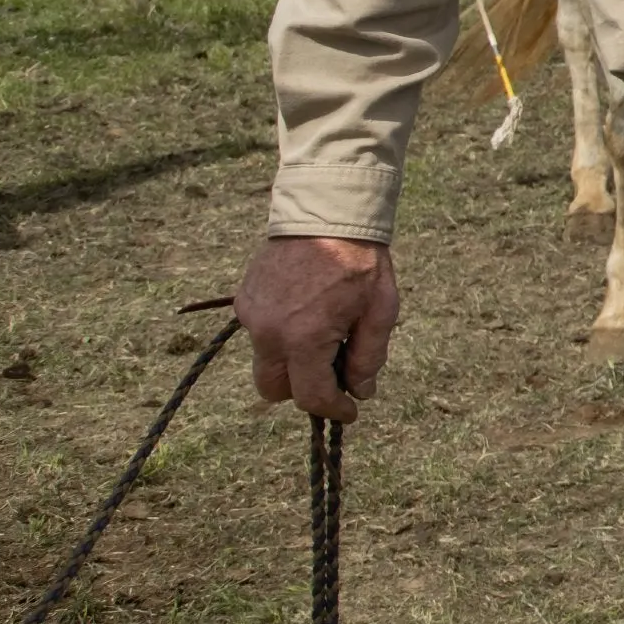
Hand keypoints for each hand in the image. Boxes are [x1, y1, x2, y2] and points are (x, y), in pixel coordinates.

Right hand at [234, 236, 399, 421]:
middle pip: (274, 389)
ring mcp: (251, 317)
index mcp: (303, 339)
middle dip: (302, 390)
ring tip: (322, 334)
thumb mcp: (380, 310)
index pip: (311, 397)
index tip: (350, 409)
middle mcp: (268, 333)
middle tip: (332, 373)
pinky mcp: (243, 301)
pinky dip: (280, 336)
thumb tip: (360, 391)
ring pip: (265, 362)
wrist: (326, 213)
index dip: (334, 410)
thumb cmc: (359, 261)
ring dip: (291, 362)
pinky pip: (259, 334)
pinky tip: (306, 313)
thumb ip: (369, 357)